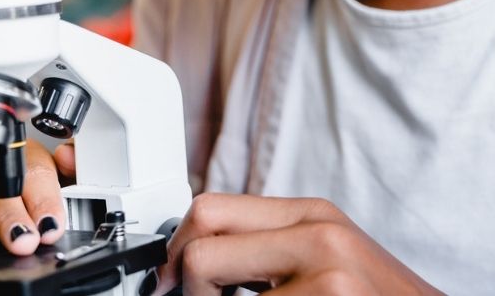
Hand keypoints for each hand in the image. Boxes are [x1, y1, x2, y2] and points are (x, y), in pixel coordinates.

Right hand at [0, 140, 75, 256]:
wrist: (0, 191)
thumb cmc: (27, 185)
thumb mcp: (62, 177)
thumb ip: (73, 166)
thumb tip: (72, 155)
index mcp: (16, 157)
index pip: (32, 173)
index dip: (43, 199)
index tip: (50, 226)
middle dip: (2, 212)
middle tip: (19, 239)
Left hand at [153, 193, 442, 295]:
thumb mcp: (330, 264)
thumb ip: (270, 251)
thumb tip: (194, 255)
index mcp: (314, 217)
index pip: (210, 209)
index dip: (174, 250)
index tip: (164, 281)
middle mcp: (320, 234)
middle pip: (201, 240)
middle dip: (183, 283)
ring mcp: (329, 274)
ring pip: (212, 284)